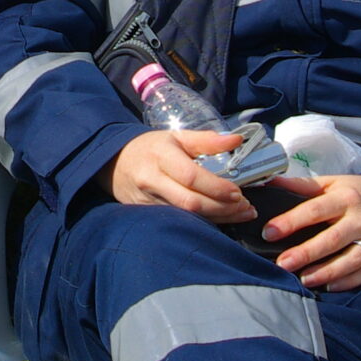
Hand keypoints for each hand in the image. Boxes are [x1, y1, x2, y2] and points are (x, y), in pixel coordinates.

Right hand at [106, 129, 256, 224]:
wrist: (114, 164)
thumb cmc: (151, 148)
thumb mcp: (176, 137)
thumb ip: (207, 140)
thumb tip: (237, 140)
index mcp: (161, 155)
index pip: (190, 176)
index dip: (216, 187)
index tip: (238, 192)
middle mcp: (152, 180)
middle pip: (190, 202)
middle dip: (222, 208)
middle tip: (245, 206)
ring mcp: (149, 200)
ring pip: (187, 216)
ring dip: (218, 218)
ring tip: (241, 213)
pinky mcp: (148, 214)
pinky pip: (180, 222)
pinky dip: (204, 223)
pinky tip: (221, 219)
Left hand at [260, 174, 360, 289]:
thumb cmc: (356, 193)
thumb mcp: (332, 182)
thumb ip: (302, 186)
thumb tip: (270, 183)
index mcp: (345, 198)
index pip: (315, 210)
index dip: (291, 222)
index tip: (269, 232)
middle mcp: (360, 219)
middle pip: (332, 239)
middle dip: (305, 253)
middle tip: (282, 264)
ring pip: (350, 260)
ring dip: (326, 272)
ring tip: (303, 279)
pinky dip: (347, 282)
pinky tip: (328, 286)